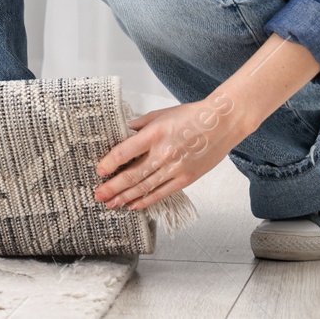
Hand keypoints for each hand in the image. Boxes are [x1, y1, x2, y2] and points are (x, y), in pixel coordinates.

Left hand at [92, 93, 247, 210]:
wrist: (221, 123)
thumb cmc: (191, 115)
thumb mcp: (159, 114)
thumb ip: (139, 125)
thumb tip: (123, 133)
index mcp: (154, 134)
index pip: (124, 152)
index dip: (109, 164)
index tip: (99, 171)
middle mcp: (163, 154)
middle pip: (132, 175)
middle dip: (112, 188)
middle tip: (98, 195)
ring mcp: (175, 168)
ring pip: (145, 187)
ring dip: (125, 198)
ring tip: (111, 204)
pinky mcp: (186, 179)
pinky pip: (162, 193)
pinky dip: (146, 200)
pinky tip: (133, 205)